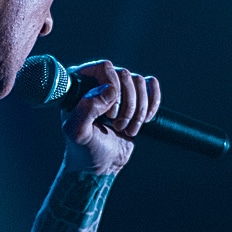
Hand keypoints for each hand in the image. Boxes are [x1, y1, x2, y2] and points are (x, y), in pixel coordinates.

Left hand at [61, 60, 160, 174]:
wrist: (102, 164)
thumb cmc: (84, 149)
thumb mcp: (78, 132)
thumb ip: (86, 109)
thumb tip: (111, 89)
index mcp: (80, 84)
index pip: (105, 67)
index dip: (113, 88)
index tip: (109, 114)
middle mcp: (99, 81)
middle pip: (125, 74)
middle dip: (127, 105)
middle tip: (116, 124)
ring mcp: (118, 88)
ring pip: (140, 82)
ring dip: (138, 111)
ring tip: (126, 129)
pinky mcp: (135, 97)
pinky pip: (151, 86)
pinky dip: (152, 105)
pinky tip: (144, 121)